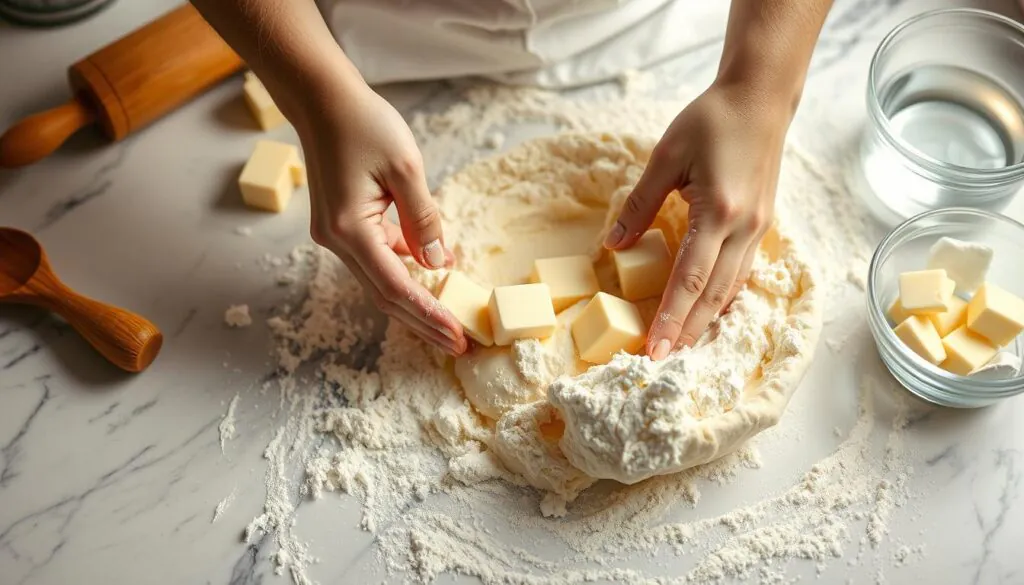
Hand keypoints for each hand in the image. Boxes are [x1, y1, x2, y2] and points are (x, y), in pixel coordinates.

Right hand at [296, 83, 467, 355]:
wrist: (322, 100)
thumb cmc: (363, 124)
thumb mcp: (406, 167)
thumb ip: (424, 218)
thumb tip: (439, 262)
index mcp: (349, 229)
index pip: (395, 286)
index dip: (428, 314)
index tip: (456, 335)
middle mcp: (336, 240)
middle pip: (385, 295)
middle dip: (423, 322)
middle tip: (459, 344)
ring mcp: (334, 235)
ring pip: (380, 280)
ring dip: (415, 301)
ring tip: (450, 320)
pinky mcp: (341, 226)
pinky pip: (377, 258)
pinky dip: (404, 269)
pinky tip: (433, 272)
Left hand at [604, 83, 788, 360]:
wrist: (760, 99)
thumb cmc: (711, 120)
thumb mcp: (666, 156)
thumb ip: (639, 203)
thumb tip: (613, 246)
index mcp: (718, 211)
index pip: (690, 278)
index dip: (671, 317)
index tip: (654, 348)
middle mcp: (744, 228)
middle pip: (713, 294)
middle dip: (688, 331)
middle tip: (662, 361)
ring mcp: (758, 229)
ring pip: (731, 288)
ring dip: (706, 320)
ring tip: (681, 346)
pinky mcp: (761, 225)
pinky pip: (741, 272)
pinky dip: (723, 298)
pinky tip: (707, 312)